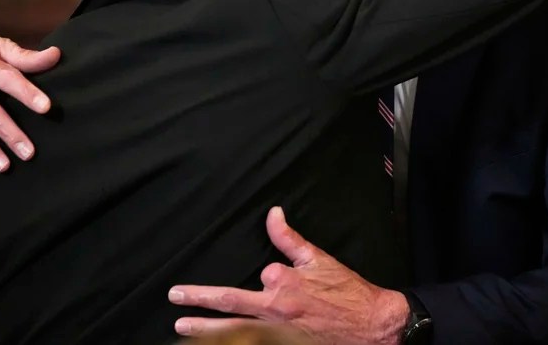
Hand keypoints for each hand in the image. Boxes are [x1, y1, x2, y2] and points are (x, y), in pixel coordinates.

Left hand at [169, 207, 407, 344]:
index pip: (259, 279)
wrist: (372, 328)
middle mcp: (276, 311)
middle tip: (175, 298)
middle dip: (199, 302)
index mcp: (283, 285)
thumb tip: (272, 214)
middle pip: (229, 305)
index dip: (265, 279)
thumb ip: (289, 239)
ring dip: (206, 331)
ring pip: (234, 332)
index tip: (272, 281)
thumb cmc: (347, 293)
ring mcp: (277, 335)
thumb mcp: (319, 260)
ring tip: (182, 328)